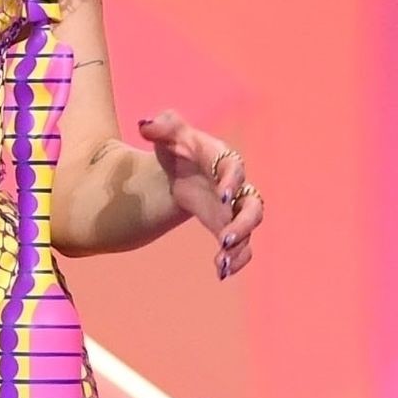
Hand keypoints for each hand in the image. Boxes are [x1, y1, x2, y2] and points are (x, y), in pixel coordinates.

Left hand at [135, 110, 263, 281]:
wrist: (179, 166)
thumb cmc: (178, 146)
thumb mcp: (168, 133)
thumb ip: (160, 126)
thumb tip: (144, 125)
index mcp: (223, 160)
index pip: (234, 169)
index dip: (231, 182)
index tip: (222, 196)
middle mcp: (235, 186)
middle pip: (252, 205)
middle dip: (243, 223)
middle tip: (225, 238)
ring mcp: (233, 208)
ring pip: (248, 229)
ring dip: (240, 247)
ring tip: (222, 264)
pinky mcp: (225, 225)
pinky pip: (240, 245)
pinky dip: (235, 259)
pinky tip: (220, 272)